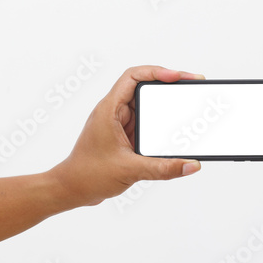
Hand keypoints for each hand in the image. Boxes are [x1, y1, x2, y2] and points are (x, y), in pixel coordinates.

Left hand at [49, 66, 204, 206]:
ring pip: (146, 107)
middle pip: (144, 88)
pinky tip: (174, 131)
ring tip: (187, 106)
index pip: (133, 77)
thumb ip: (163, 168)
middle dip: (168, 86)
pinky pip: (146, 124)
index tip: (177, 78)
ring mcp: (120, 124)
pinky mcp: (124, 137)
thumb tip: (191, 165)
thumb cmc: (88, 175)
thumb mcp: (130, 170)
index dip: (157, 72)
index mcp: (109, 110)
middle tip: (191, 86)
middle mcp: (114, 113)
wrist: (72, 190)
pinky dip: (160, 125)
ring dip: (165, 107)